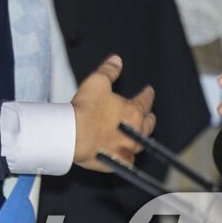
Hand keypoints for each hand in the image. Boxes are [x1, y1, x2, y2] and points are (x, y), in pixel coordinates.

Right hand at [71, 54, 156, 169]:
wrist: (72, 135)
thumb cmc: (85, 109)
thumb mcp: (96, 82)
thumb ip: (109, 70)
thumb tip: (116, 60)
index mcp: (133, 111)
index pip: (145, 100)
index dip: (147, 94)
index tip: (148, 91)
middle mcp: (135, 131)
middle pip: (148, 124)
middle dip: (149, 117)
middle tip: (149, 113)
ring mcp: (127, 148)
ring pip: (141, 143)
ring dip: (142, 137)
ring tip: (139, 134)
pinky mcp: (118, 162)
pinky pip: (128, 160)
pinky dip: (128, 156)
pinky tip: (125, 154)